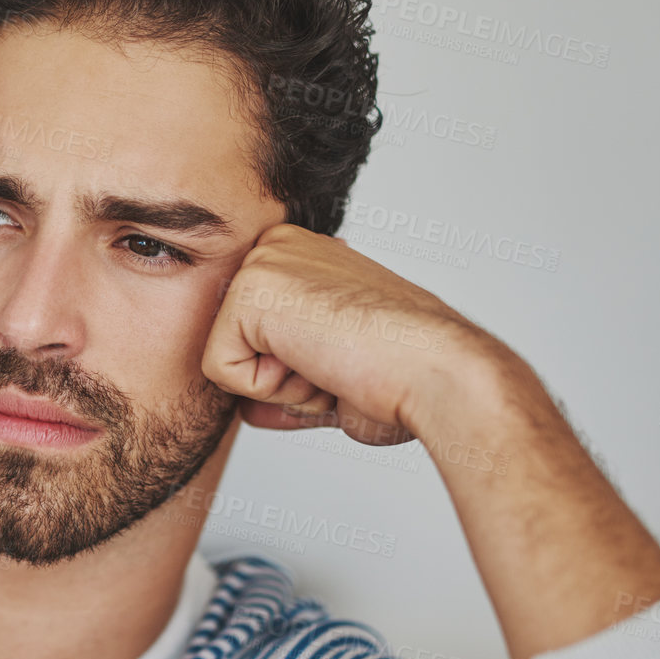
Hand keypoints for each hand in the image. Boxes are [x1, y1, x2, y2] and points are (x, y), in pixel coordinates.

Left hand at [203, 221, 494, 445]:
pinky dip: (268, 390)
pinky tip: (319, 362)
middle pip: (235, 349)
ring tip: (334, 363)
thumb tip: (247, 409)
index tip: (349, 362)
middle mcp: (280, 249)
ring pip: (226, 360)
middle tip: (342, 365)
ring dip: (278, 387)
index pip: (254, 340)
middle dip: (283, 381)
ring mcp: (262, 263)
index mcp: (303, 260)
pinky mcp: (247, 291)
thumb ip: (286, 383)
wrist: (440, 374)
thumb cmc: (406, 377)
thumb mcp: (333, 379)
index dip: (298, 376)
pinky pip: (220, 372)